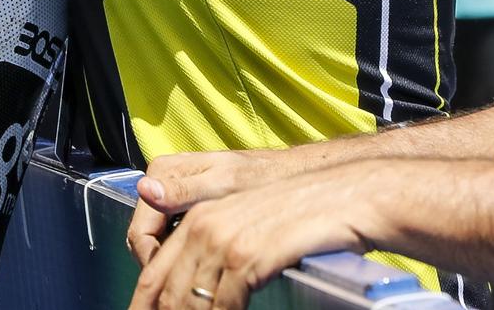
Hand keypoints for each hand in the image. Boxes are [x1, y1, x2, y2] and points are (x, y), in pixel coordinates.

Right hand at [128, 149, 292, 265]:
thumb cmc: (258, 176)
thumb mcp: (224, 184)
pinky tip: (202, 256)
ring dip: (170, 258)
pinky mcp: (182, 202)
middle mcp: (161, 179)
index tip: (176, 279)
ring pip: (155, 239)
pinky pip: (169, 234)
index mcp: (164, 172)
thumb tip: (146, 190)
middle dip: (161, 262)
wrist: (280, 173)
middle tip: (190, 281)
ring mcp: (170, 191)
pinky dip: (180, 249)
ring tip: (198, 271)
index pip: (140, 231)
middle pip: (144, 238)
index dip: (154, 261)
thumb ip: (184, 190)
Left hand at [129, 162, 390, 309]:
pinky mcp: (249, 257)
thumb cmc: (304, 210)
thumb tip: (175, 257)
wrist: (349, 196)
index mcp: (198, 214)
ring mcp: (225, 240)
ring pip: (189, 302)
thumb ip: (208, 238)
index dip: (145, 306)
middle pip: (164, 291)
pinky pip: (222, 306)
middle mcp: (204, 223)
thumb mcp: (248, 218)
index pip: (152, 273)